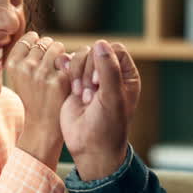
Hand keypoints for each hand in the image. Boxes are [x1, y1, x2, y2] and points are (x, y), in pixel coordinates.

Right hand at [6, 32, 71, 167]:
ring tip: (59, 72)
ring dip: (62, 57)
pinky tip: (68, 80)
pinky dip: (70, 67)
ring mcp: (43, 73)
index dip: (37, 45)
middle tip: (51, 68)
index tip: (40, 57)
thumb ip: (24, 58)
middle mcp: (26, 67)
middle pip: (44, 42)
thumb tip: (36, 36)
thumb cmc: (33, 100)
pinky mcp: (59, 80)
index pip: (29, 39)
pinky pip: (69, 59)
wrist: (42, 127)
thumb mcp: (20, 78)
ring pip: (57, 47)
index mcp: (13, 65)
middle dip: (50, 51)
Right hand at [59, 41, 141, 180]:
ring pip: (80, 56)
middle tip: (89, 96)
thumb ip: (108, 70)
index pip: (114, 50)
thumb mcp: (111, 98)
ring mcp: (91, 79)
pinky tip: (70, 89)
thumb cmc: (107, 127)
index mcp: (126, 76)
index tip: (98, 81)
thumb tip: (100, 43)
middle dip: (87, 71)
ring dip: (77, 74)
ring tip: (81, 97)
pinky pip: (68, 65)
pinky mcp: (74, 84)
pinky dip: (66, 72)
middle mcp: (110, 75)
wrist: (89, 148)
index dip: (103, 60)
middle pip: (95, 51)